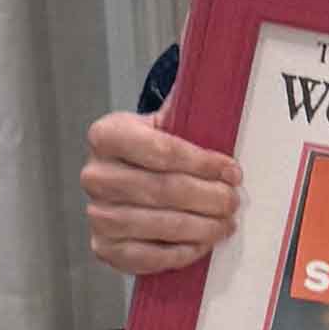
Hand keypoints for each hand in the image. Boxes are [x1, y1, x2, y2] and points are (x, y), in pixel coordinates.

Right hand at [81, 109, 242, 275]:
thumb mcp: (170, 118)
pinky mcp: (104, 247)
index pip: (162, 151)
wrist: (132, 174)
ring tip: (226, 223)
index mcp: (107, 135)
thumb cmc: (158, 146)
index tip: (233, 171)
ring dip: (200, 227)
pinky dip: (180, 253)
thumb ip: (190, 102)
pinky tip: (202, 244)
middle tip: (234, 201)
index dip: (203, 164)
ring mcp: (96, 214)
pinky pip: (145, 257)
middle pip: (162, 190)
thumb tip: (216, 72)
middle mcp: (95, 175)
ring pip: (156, 225)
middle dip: (207, 198)